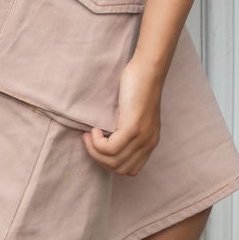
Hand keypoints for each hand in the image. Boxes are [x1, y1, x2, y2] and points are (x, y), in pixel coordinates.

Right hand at [83, 57, 163, 176]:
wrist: (147, 69)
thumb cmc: (137, 88)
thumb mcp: (134, 117)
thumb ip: (126, 134)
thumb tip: (104, 149)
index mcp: (150, 143)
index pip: (129, 170)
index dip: (109, 163)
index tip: (98, 147)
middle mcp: (149, 143)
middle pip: (119, 169)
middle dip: (98, 158)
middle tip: (88, 140)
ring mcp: (142, 137)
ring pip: (113, 161)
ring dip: (94, 150)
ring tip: (90, 134)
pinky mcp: (134, 128)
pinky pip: (110, 148)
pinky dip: (97, 142)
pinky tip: (95, 129)